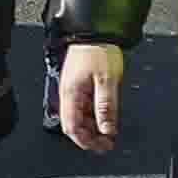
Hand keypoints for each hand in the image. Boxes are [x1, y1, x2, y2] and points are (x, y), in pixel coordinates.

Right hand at [51, 40, 127, 156]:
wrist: (94, 31)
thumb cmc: (98, 51)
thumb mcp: (107, 81)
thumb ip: (106, 107)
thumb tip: (107, 129)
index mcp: (71, 94)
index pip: (72, 128)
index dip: (87, 141)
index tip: (103, 146)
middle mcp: (68, 94)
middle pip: (74, 125)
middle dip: (90, 137)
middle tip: (108, 142)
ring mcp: (72, 89)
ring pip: (79, 117)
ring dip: (92, 127)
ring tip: (109, 131)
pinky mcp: (78, 85)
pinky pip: (83, 107)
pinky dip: (93, 116)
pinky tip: (103, 117)